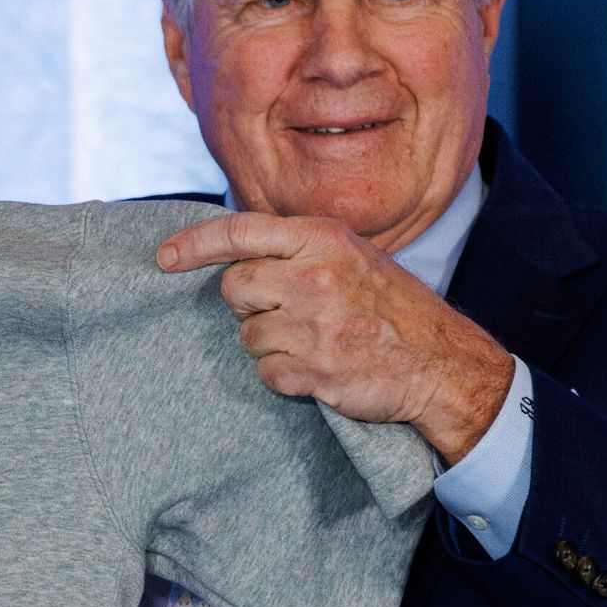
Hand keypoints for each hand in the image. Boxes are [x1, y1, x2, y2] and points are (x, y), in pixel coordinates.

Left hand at [158, 211, 513, 464]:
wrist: (442, 362)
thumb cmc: (390, 305)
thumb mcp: (351, 254)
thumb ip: (297, 248)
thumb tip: (232, 252)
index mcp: (322, 238)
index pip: (239, 232)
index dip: (194, 243)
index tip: (164, 257)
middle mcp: (314, 276)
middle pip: (234, 288)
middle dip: (247, 304)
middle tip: (283, 311)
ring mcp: (315, 325)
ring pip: (247, 335)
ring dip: (269, 343)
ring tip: (312, 340)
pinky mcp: (316, 370)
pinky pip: (265, 372)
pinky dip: (283, 375)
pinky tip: (316, 367)